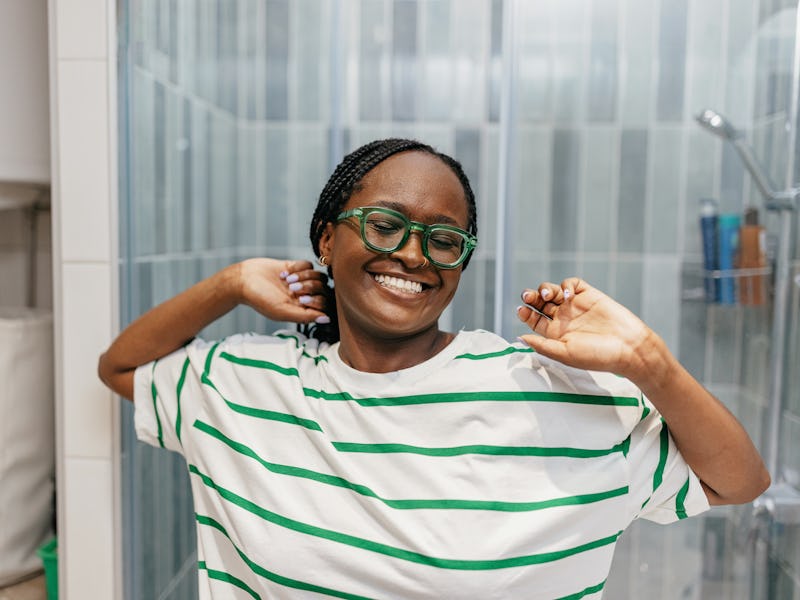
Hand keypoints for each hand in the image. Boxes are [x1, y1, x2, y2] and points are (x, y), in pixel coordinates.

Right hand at [239, 258, 329, 324]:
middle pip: (324, 288)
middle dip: (310, 287)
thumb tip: (327, 319)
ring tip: (287, 280)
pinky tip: (284, 272)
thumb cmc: (260, 299)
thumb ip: (305, 316)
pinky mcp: (295, 267)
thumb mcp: (282, 311)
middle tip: (291, 288)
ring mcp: (301, 281)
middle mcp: (304, 295)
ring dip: (304, 276)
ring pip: (318, 275)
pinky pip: (309, 264)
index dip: (317, 301)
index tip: (301, 299)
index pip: (324, 305)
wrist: (243, 280)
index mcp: (302, 309)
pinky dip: (299, 267)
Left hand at [516, 278, 658, 380]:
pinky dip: (567, 286)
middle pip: (539, 302)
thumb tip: (520, 337)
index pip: (533, 319)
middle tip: (528, 296)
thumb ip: (542, 345)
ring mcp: (576, 306)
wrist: (629, 347)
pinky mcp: (589, 295)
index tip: (522, 310)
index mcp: (554, 334)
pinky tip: (570, 295)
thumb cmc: (598, 356)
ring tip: (547, 295)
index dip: (525, 312)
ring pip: (552, 291)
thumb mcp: (565, 354)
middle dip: (530, 297)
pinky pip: (572, 284)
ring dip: (545, 289)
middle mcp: (563, 319)